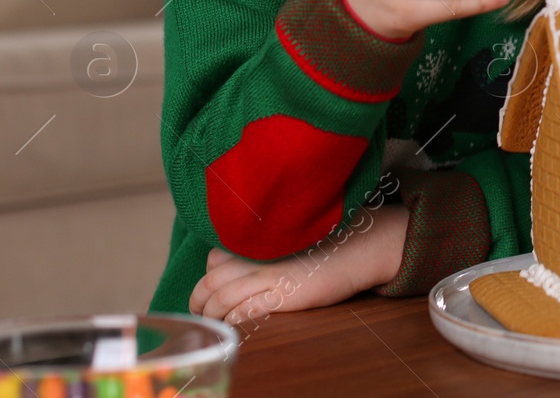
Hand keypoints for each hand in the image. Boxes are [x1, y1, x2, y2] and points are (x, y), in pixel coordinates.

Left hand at [188, 205, 409, 325]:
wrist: (359, 247)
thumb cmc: (327, 242)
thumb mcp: (289, 237)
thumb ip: (264, 245)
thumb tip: (238, 262)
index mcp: (259, 239)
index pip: (214, 259)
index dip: (206, 277)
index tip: (208, 289)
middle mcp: (258, 255)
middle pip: (210, 281)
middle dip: (199, 300)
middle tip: (199, 311)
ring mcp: (270, 275)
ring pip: (222, 298)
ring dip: (213, 314)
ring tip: (213, 322)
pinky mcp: (283, 295)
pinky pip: (245, 310)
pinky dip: (233, 319)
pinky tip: (234, 323)